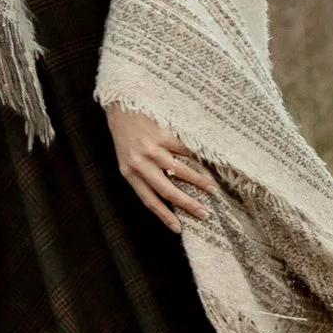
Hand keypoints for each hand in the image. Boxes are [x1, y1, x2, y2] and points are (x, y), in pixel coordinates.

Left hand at [107, 102, 216, 230]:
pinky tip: (206, 163)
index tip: (178, 228)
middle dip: (188, 204)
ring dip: (198, 182)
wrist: (120, 103)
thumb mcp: (127, 158)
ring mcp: (152, 150)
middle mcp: (140, 164)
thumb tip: (168, 192)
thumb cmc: (125, 134)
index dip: (164, 216)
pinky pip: (183, 149)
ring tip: (211, 190)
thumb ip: (143, 174)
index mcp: (129, 173)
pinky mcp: (162, 135)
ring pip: (179, 171)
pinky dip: (195, 157)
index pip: (149, 200)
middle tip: (204, 214)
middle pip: (167, 190)